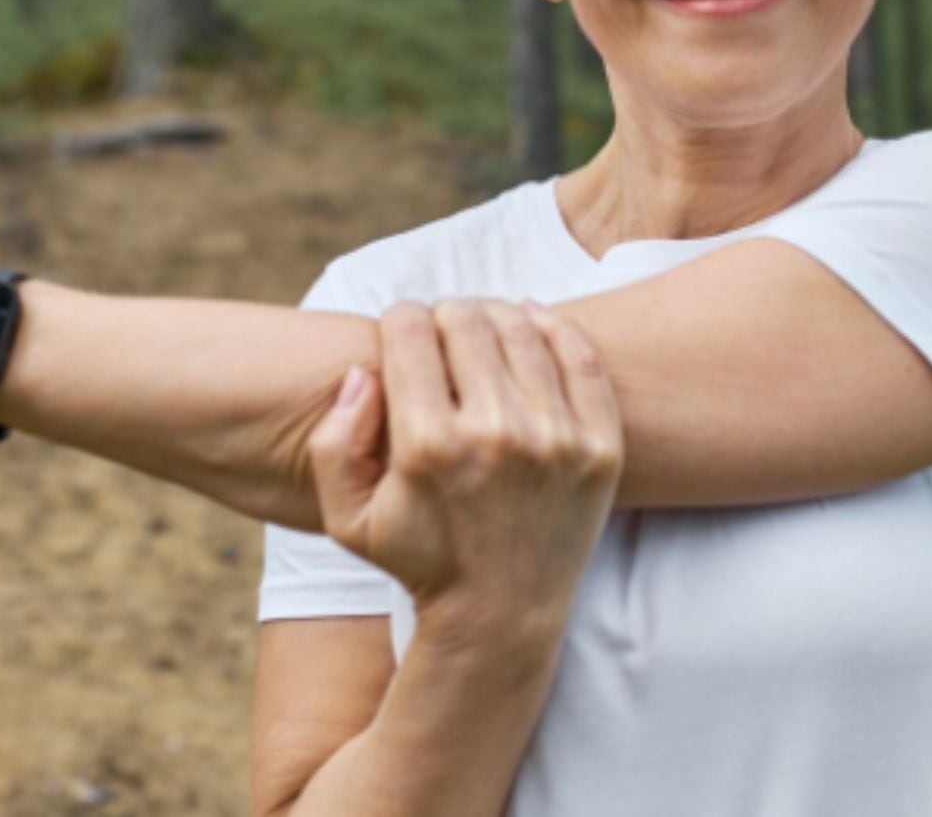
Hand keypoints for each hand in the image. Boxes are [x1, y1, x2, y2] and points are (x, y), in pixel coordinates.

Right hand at [306, 298, 624, 641]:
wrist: (502, 615)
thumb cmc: (419, 558)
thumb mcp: (347, 516)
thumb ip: (332, 442)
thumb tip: (361, 373)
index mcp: (428, 445)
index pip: (409, 330)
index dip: (398, 320)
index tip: (401, 334)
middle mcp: (496, 434)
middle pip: (465, 319)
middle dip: (443, 315)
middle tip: (441, 333)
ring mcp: (556, 439)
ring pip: (521, 328)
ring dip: (494, 317)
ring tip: (481, 332)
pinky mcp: (600, 446)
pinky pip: (580, 356)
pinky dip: (552, 329)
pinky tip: (531, 325)